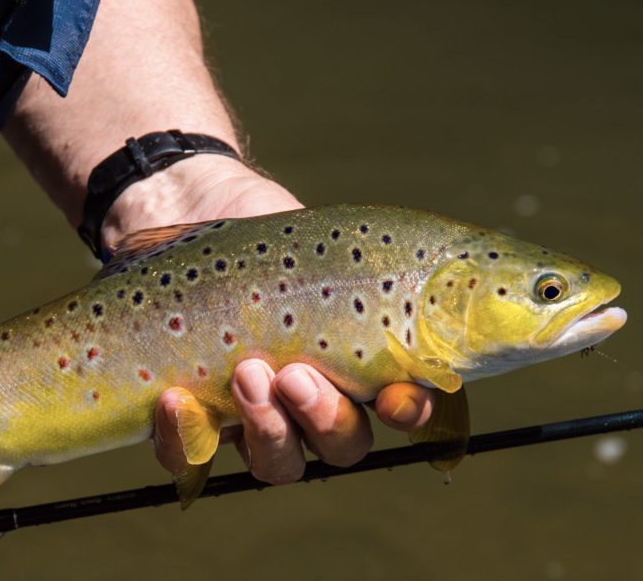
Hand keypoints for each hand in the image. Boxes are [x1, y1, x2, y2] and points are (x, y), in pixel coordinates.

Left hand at [127, 160, 434, 482]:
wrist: (189, 208)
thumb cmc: (268, 229)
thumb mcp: (336, 239)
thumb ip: (388, 272)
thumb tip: (496, 272)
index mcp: (361, 361)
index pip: (401, 410)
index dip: (408, 415)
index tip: (396, 396)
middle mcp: (313, 400)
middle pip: (340, 447)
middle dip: (325, 419)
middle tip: (298, 374)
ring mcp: (252, 414)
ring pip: (277, 463)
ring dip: (268, 430)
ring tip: (248, 373)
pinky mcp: (191, 415)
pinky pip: (191, 456)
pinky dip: (185, 437)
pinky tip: (175, 399)